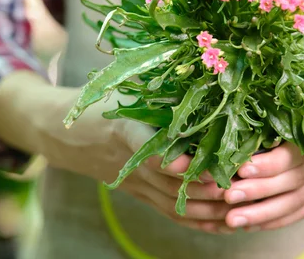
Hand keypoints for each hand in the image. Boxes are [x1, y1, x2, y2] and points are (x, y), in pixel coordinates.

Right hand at [0, 71, 233, 233]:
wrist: (65, 136)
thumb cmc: (101, 105)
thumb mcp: (123, 91)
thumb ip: (156, 91)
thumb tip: (204, 80)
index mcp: (122, 129)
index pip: (144, 147)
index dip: (169, 159)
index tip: (195, 164)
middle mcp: (126, 162)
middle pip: (166, 182)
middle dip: (203, 186)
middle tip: (236, 184)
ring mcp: (133, 183)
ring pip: (170, 203)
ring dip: (205, 208)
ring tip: (238, 205)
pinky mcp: (138, 194)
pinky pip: (168, 212)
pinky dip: (195, 221)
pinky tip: (222, 223)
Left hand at [221, 58, 303, 230]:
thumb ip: (296, 67)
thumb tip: (253, 56)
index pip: (300, 147)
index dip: (271, 161)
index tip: (241, 165)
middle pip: (296, 179)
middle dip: (259, 191)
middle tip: (225, 196)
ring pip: (300, 199)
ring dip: (266, 212)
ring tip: (233, 219)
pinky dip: (282, 217)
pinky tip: (257, 222)